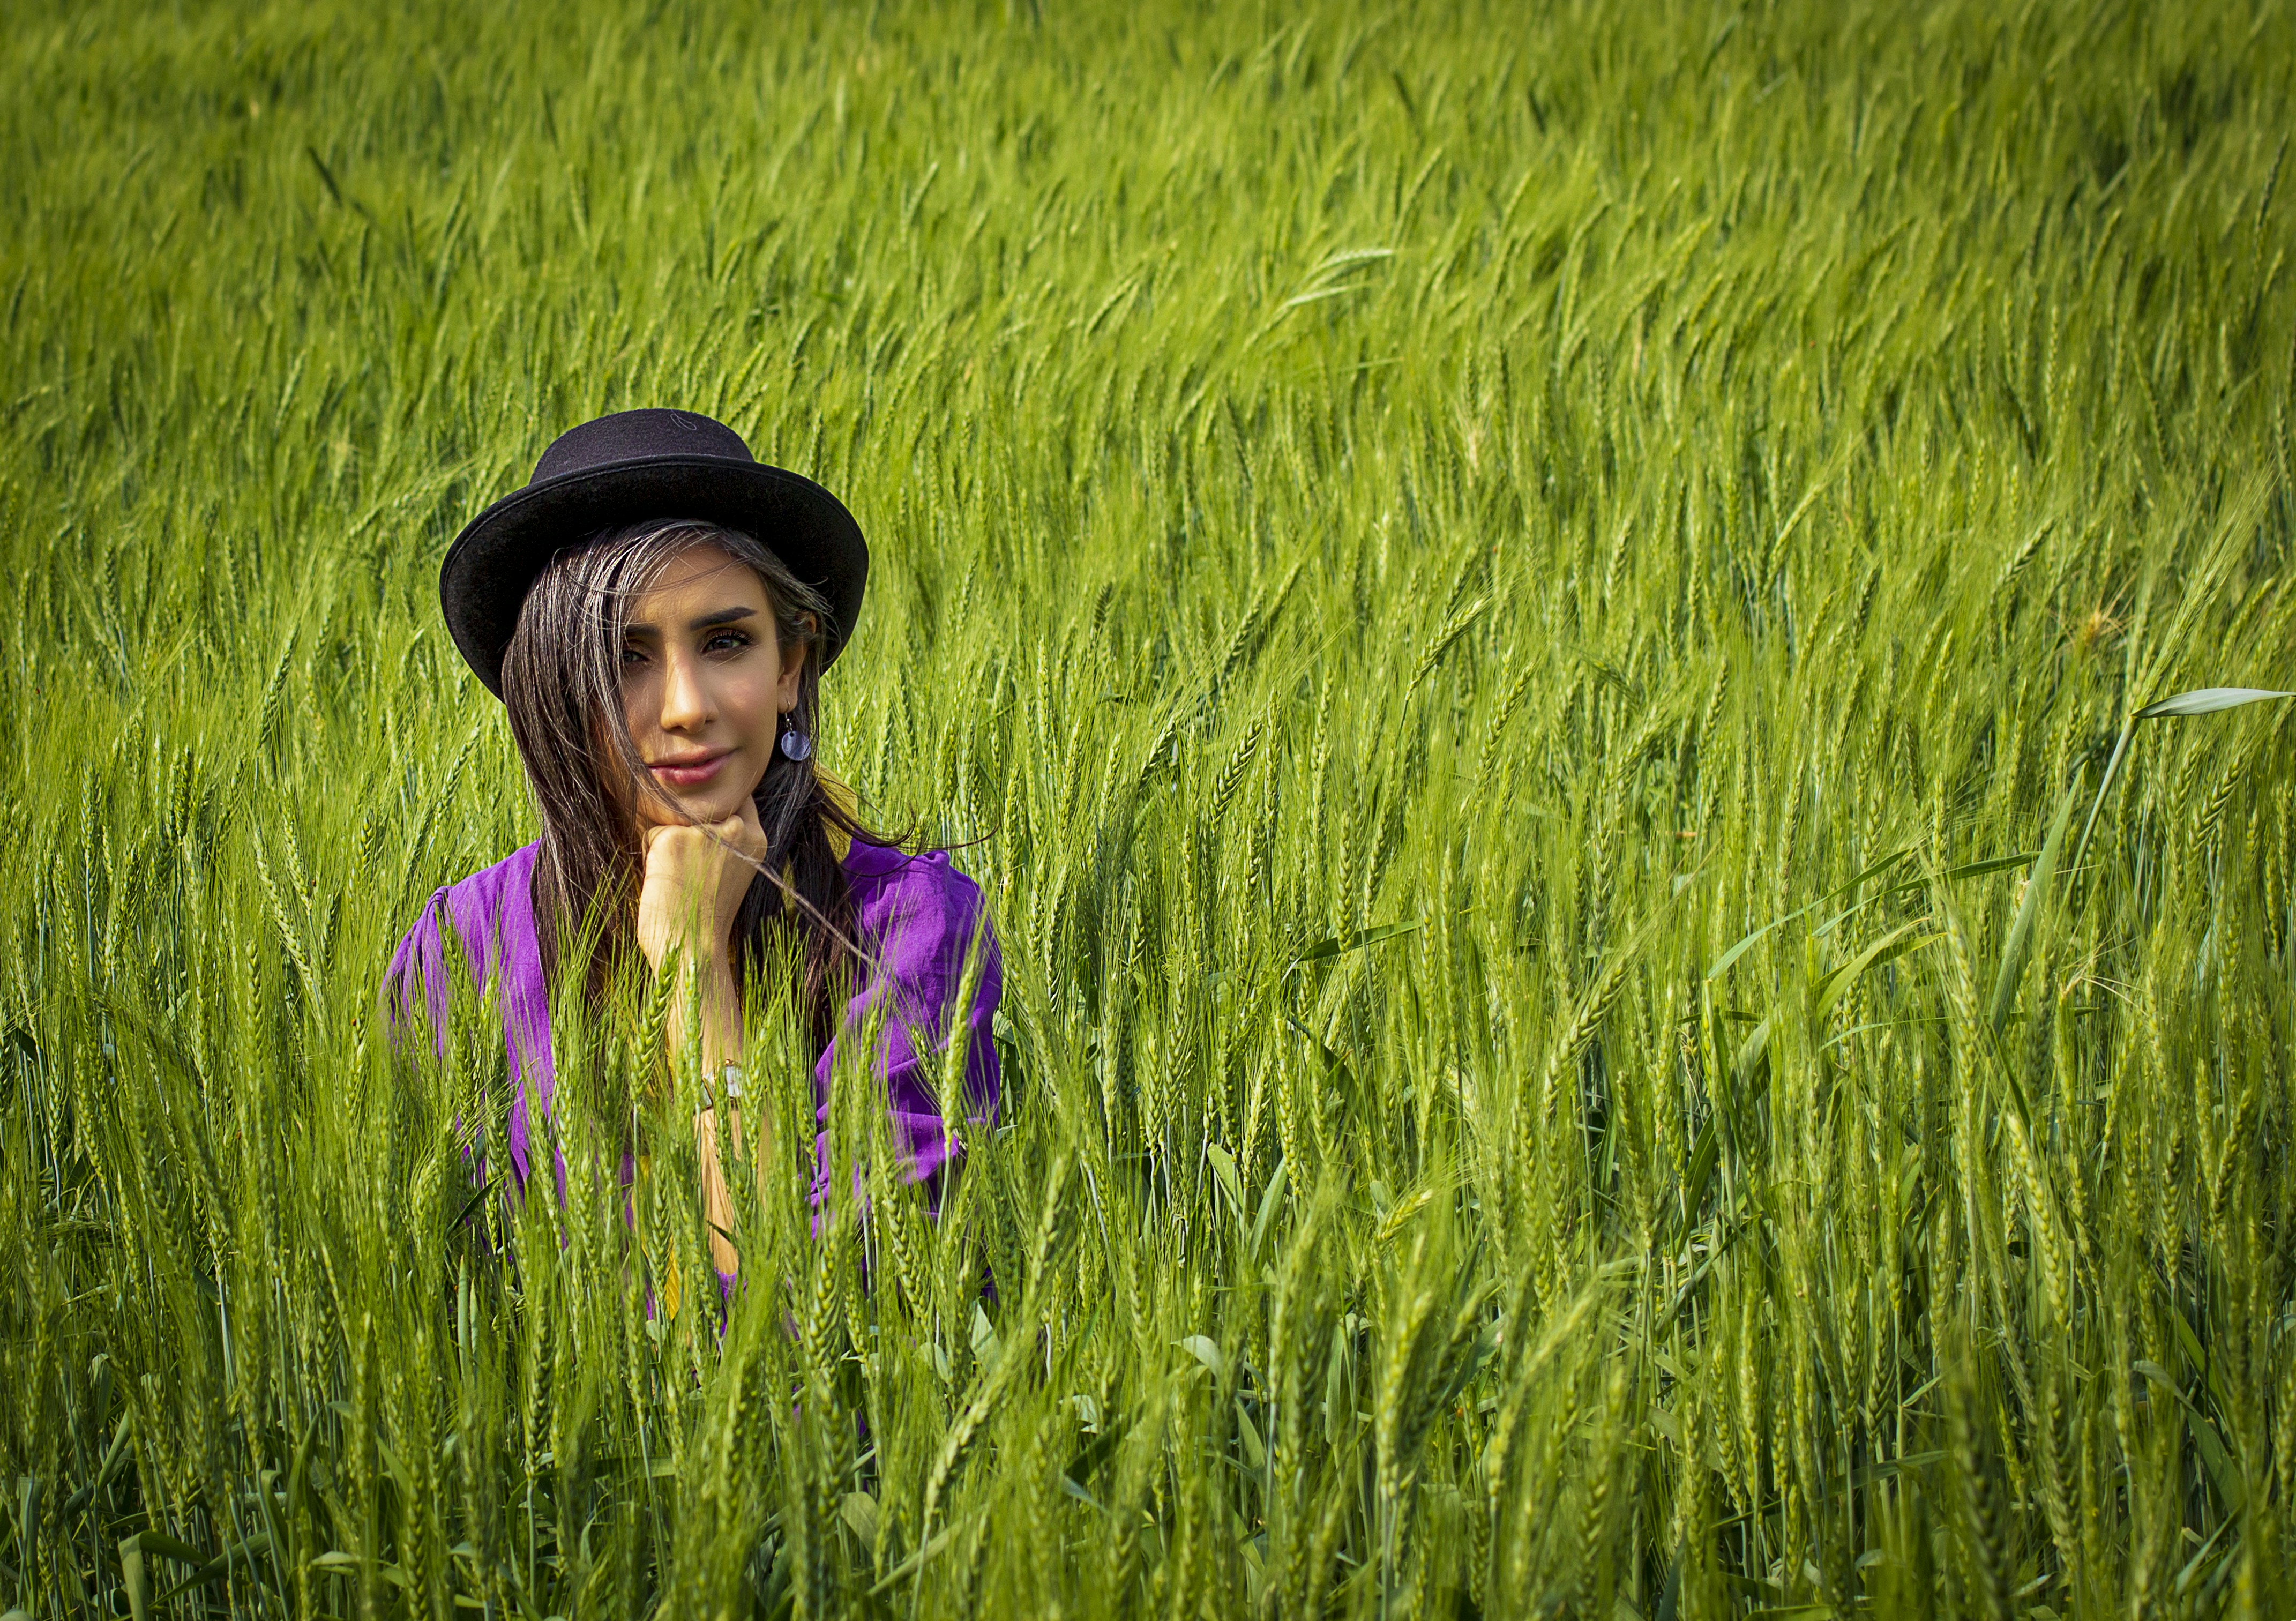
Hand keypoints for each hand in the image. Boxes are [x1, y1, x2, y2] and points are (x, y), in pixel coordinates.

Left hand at [635, 797, 769, 976]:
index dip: (719, 811)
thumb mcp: (733, 871)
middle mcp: (735, 829)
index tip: (710, 830)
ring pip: (674, 821)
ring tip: (679, 881)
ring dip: (669, 845)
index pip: (738, 800)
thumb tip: (700, 814)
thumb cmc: (708, 917)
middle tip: (692, 871)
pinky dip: (652, 858)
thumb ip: (728, 840)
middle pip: (701, 807)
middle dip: (690, 828)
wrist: (693, 949)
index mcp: (755, 839)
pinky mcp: (673, 838)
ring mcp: (704, 832)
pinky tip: (665, 882)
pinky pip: (651, 835)